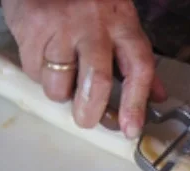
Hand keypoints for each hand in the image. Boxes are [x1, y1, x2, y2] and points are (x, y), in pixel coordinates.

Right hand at [2, 0, 166, 134]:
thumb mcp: (119, 20)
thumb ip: (136, 58)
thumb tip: (157, 96)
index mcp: (123, 23)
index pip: (138, 68)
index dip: (136, 104)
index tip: (130, 130)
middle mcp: (94, 23)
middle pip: (98, 82)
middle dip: (90, 111)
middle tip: (85, 120)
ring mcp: (61, 25)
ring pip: (59, 84)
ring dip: (58, 92)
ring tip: (60, 78)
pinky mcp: (32, 27)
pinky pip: (34, 70)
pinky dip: (38, 73)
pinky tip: (42, 56)